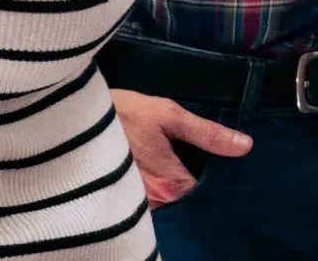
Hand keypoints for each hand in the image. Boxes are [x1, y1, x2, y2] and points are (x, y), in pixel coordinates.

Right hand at [109, 89, 252, 206]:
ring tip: (170, 156)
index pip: (203, 189)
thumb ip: (208, 134)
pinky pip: (144, 196)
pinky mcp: (118, 198)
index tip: (213, 156)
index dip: (212, 172)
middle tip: (189, 153)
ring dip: (169, 181)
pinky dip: (151, 183)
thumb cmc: (123, 114)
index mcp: (170, 184)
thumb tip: (245, 146)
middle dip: (190, 177)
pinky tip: (150, 163)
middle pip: (184, 197)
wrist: (72, 119)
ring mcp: (133, 203)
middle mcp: (153, 202)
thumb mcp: (169, 115)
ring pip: (164, 197)